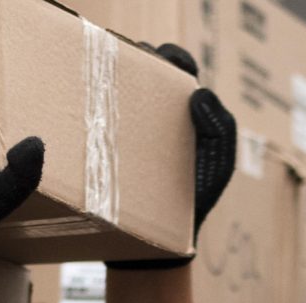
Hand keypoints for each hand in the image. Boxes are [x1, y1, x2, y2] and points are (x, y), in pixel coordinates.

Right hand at [108, 45, 236, 269]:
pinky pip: (97, 120)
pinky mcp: (106, 146)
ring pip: (116, 89)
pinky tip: (84, 107)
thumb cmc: (196, 199)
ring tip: (99, 79)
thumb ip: (220, 127)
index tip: (159, 58)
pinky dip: (91, 109)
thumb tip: (199, 92)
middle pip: (142, 69)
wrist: (160, 243)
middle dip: (132, 59)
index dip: (170, 56)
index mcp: (184, 107)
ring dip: (107, 79)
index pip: (178, 66)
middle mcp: (155, 111)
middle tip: (120, 64)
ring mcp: (128, 128)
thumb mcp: (219, 163)